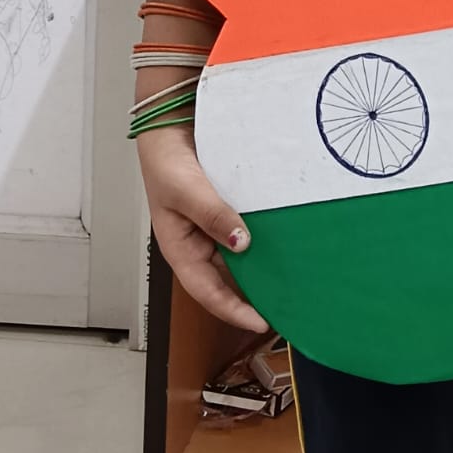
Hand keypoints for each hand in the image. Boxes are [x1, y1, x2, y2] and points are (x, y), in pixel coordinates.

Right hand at [137, 126, 267, 331]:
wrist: (169, 129)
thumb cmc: (166, 163)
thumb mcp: (187, 191)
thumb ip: (213, 216)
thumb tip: (242, 243)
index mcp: (181, 250)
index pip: (208, 292)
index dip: (233, 311)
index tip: (261, 322)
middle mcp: (197, 245)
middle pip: (226, 281)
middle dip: (250, 296)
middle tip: (284, 305)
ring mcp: (211, 230)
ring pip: (236, 259)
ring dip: (257, 269)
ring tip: (286, 280)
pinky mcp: (223, 214)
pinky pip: (243, 234)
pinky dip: (259, 242)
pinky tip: (279, 243)